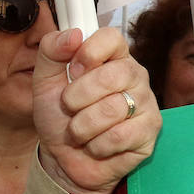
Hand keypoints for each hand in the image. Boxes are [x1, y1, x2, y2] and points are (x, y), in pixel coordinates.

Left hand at [33, 26, 160, 193]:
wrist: (63, 158)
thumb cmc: (59, 117)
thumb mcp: (44, 81)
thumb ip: (51, 52)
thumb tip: (72, 34)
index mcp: (112, 57)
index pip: (112, 37)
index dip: (90, 52)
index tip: (73, 69)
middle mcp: (134, 76)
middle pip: (114, 74)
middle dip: (79, 96)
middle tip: (69, 107)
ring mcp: (146, 103)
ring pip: (113, 109)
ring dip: (83, 126)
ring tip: (80, 131)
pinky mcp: (149, 132)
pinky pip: (120, 136)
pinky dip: (97, 145)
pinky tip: (96, 145)